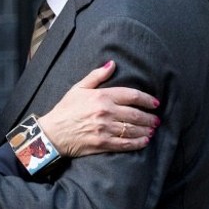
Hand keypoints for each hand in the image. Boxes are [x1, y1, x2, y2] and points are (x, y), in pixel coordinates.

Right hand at [38, 60, 159, 157]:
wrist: (52, 133)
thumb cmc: (65, 109)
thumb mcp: (78, 88)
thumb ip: (97, 76)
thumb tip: (112, 64)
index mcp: (101, 96)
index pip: (132, 95)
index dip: (147, 99)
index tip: (155, 103)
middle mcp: (106, 112)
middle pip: (136, 114)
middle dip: (150, 117)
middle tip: (156, 119)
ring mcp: (105, 128)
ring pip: (133, 129)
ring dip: (146, 130)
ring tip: (152, 129)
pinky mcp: (103, 143)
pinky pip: (126, 144)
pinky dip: (138, 143)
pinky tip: (144, 141)